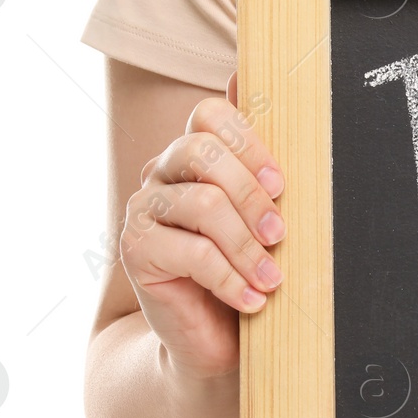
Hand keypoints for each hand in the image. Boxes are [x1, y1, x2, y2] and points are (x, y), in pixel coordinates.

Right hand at [119, 73, 284, 378]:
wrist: (211, 339)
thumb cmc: (244, 268)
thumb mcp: (261, 214)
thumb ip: (256, 158)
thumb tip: (242, 78)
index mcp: (192, 155)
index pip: (209, 115)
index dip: (249, 142)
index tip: (282, 183)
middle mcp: (161, 172)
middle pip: (202, 153)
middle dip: (252, 194)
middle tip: (280, 233)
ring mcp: (142, 209)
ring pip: (203, 204)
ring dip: (248, 246)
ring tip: (272, 277)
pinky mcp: (135, 250)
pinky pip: (194, 254)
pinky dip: (232, 280)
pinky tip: (253, 300)